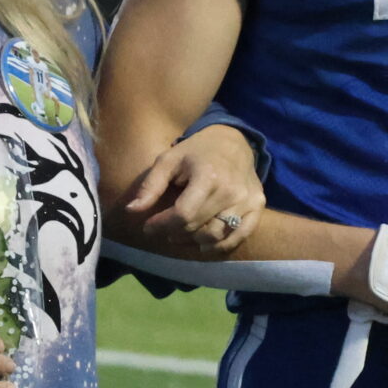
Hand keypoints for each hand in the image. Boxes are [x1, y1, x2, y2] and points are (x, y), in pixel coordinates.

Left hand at [121, 124, 263, 257]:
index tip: (148, 226)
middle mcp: (231, 192)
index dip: (162, 225)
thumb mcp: (169, 161)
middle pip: (197, 228)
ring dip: (193, 241)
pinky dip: (219, 245)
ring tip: (181, 234)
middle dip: (174, 233)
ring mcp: (247, 201)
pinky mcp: (257, 208)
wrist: (234, 142)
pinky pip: (237, 237)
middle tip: (164, 229)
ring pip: (216, 236)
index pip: (183, 214)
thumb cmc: (196, 152)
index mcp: (208, 177)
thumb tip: (131, 211)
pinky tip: (203, 243)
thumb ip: (150, 186)